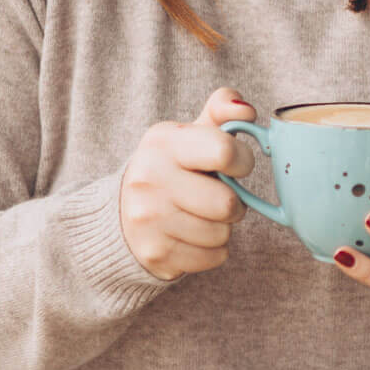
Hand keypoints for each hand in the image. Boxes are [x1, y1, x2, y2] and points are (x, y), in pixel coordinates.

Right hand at [119, 89, 255, 281]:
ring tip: (202, 216)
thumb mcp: (190, 135)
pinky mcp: (156, 254)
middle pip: (227, 203)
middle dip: (233, 202)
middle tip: (219, 197)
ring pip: (222, 234)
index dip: (243, 161)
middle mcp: (149, 179)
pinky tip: (192, 236)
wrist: (122, 214)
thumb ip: (221, 111)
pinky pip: (214, 258)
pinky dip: (212, 250)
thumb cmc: (171, 169)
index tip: (236, 165)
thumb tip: (247, 111)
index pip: (224, 151)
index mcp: (162, 142)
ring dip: (222, 228)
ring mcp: (149, 220)